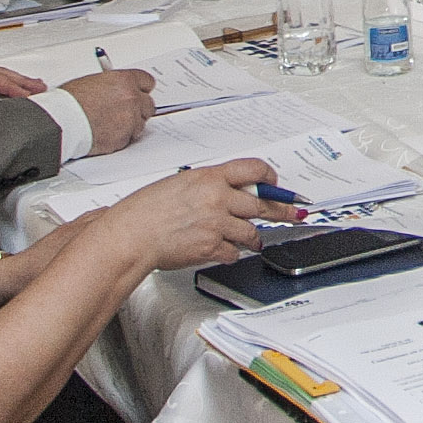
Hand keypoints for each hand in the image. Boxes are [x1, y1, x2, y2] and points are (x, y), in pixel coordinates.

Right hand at [60, 70, 154, 155]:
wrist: (61, 122)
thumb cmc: (69, 102)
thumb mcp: (92, 82)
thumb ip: (113, 85)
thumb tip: (117, 89)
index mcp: (124, 80)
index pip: (147, 82)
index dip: (141, 89)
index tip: (138, 93)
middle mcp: (131, 98)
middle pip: (148, 105)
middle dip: (137, 109)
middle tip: (122, 112)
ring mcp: (129, 119)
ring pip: (140, 124)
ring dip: (129, 125)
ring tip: (109, 124)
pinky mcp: (123, 137)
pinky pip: (128, 138)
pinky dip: (119, 138)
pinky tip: (104, 133)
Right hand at [106, 159, 294, 271]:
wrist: (130, 235)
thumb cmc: (145, 210)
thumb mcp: (180, 184)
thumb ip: (208, 186)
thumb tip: (230, 192)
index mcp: (209, 177)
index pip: (254, 169)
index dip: (270, 177)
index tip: (277, 184)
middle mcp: (217, 198)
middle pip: (262, 202)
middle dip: (280, 210)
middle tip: (292, 214)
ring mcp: (216, 224)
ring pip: (252, 231)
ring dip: (254, 238)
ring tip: (254, 241)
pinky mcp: (211, 247)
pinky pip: (234, 252)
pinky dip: (232, 254)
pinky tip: (225, 252)